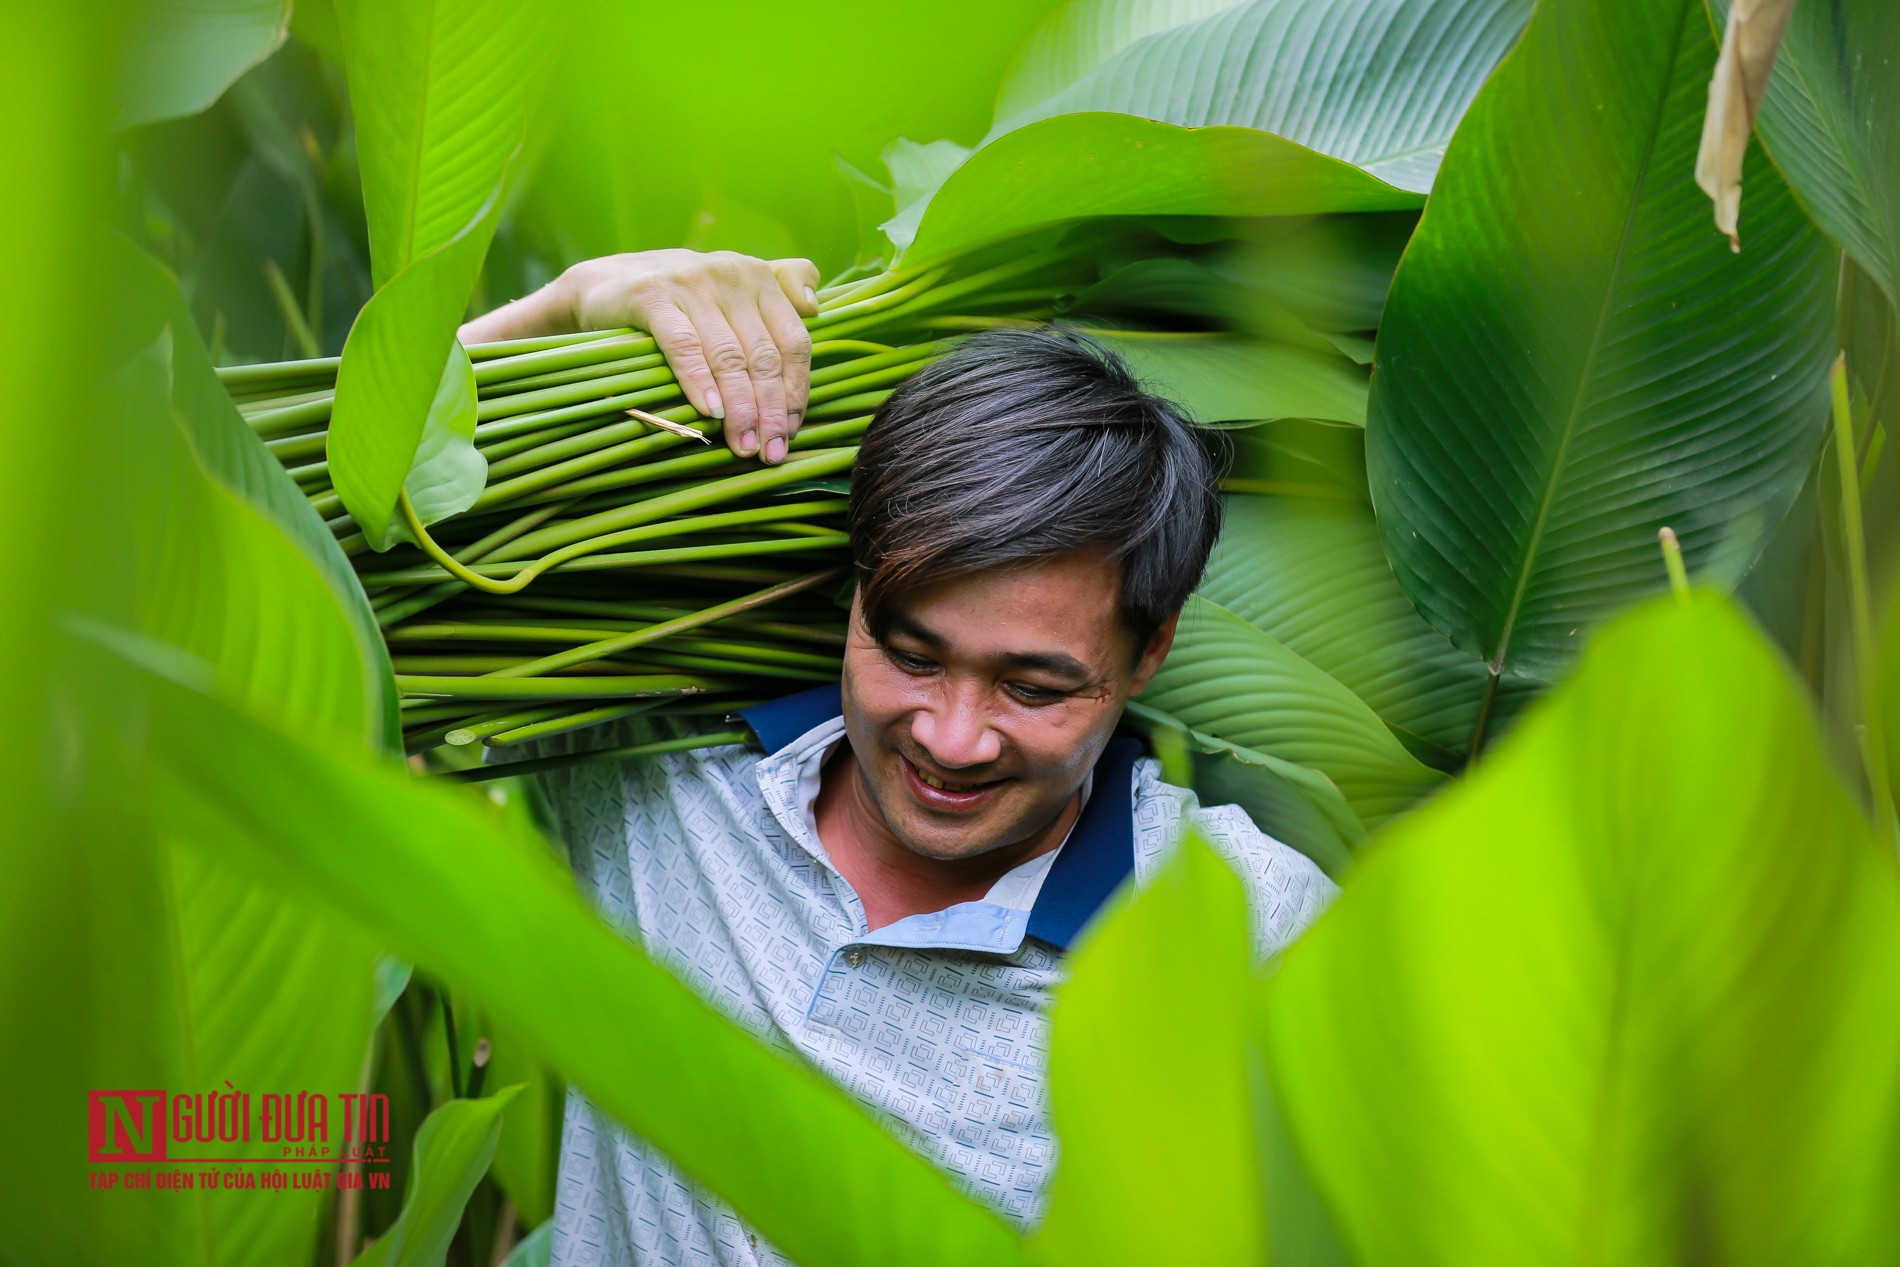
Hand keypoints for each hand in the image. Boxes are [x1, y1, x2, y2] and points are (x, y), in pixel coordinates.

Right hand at [459, 249, 820, 462]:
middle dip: (771, 411)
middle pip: (763, 355)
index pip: (792, 342)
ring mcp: (691, 281)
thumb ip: (779, 290)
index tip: (792, 433)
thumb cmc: (677, 301)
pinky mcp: (652, 295)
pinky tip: (710, 414)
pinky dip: (699, 381)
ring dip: (740, 408)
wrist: (601, 286)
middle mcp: (730, 273)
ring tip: (742, 447)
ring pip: (728, 356)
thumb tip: (816, 308)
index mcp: (757, 277)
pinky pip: (685, 345)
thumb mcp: (729, 289)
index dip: (796, 391)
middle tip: (770, 452)